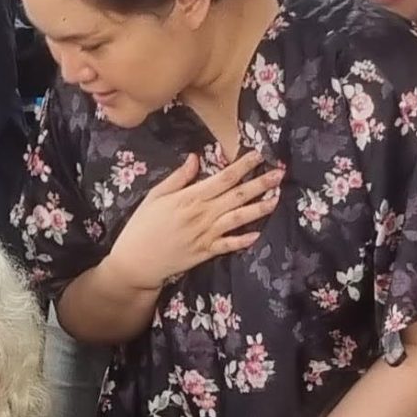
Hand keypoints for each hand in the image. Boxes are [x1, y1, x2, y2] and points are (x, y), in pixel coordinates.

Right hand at [106, 152, 283, 292]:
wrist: (135, 262)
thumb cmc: (142, 226)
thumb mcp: (155, 196)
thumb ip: (177, 178)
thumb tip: (195, 158)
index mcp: (189, 198)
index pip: (223, 178)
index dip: (243, 165)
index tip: (258, 155)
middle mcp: (202, 215)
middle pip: (237, 195)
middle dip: (260, 183)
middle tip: (280, 173)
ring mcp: (206, 235)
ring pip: (238, 218)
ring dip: (259, 208)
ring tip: (276, 198)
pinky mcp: (206, 252)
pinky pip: (229, 245)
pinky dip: (244, 240)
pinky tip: (258, 233)